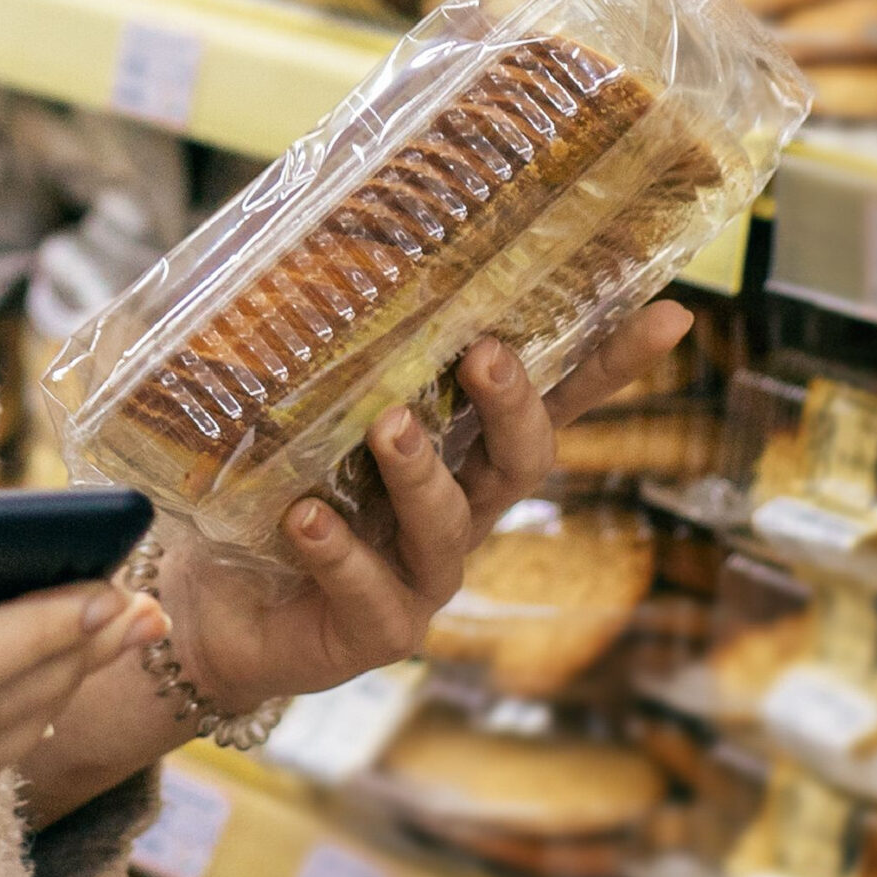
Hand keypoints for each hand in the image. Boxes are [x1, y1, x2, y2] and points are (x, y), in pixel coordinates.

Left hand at [18, 300, 690, 824]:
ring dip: (421, 473)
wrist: (204, 608)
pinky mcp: (370, 631)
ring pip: (449, 525)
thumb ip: (319, 359)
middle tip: (484, 353)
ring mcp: (419, 578)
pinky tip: (308, 519)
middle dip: (512, 406)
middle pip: (517, 460)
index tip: (672, 313)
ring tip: (389, 428)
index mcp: (453, 453)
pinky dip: (339, 552)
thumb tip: (314, 245)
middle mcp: (454, 513)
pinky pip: (369, 591)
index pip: (547, 403)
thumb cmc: (259, 493)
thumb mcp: (293, 417)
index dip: (610, 364)